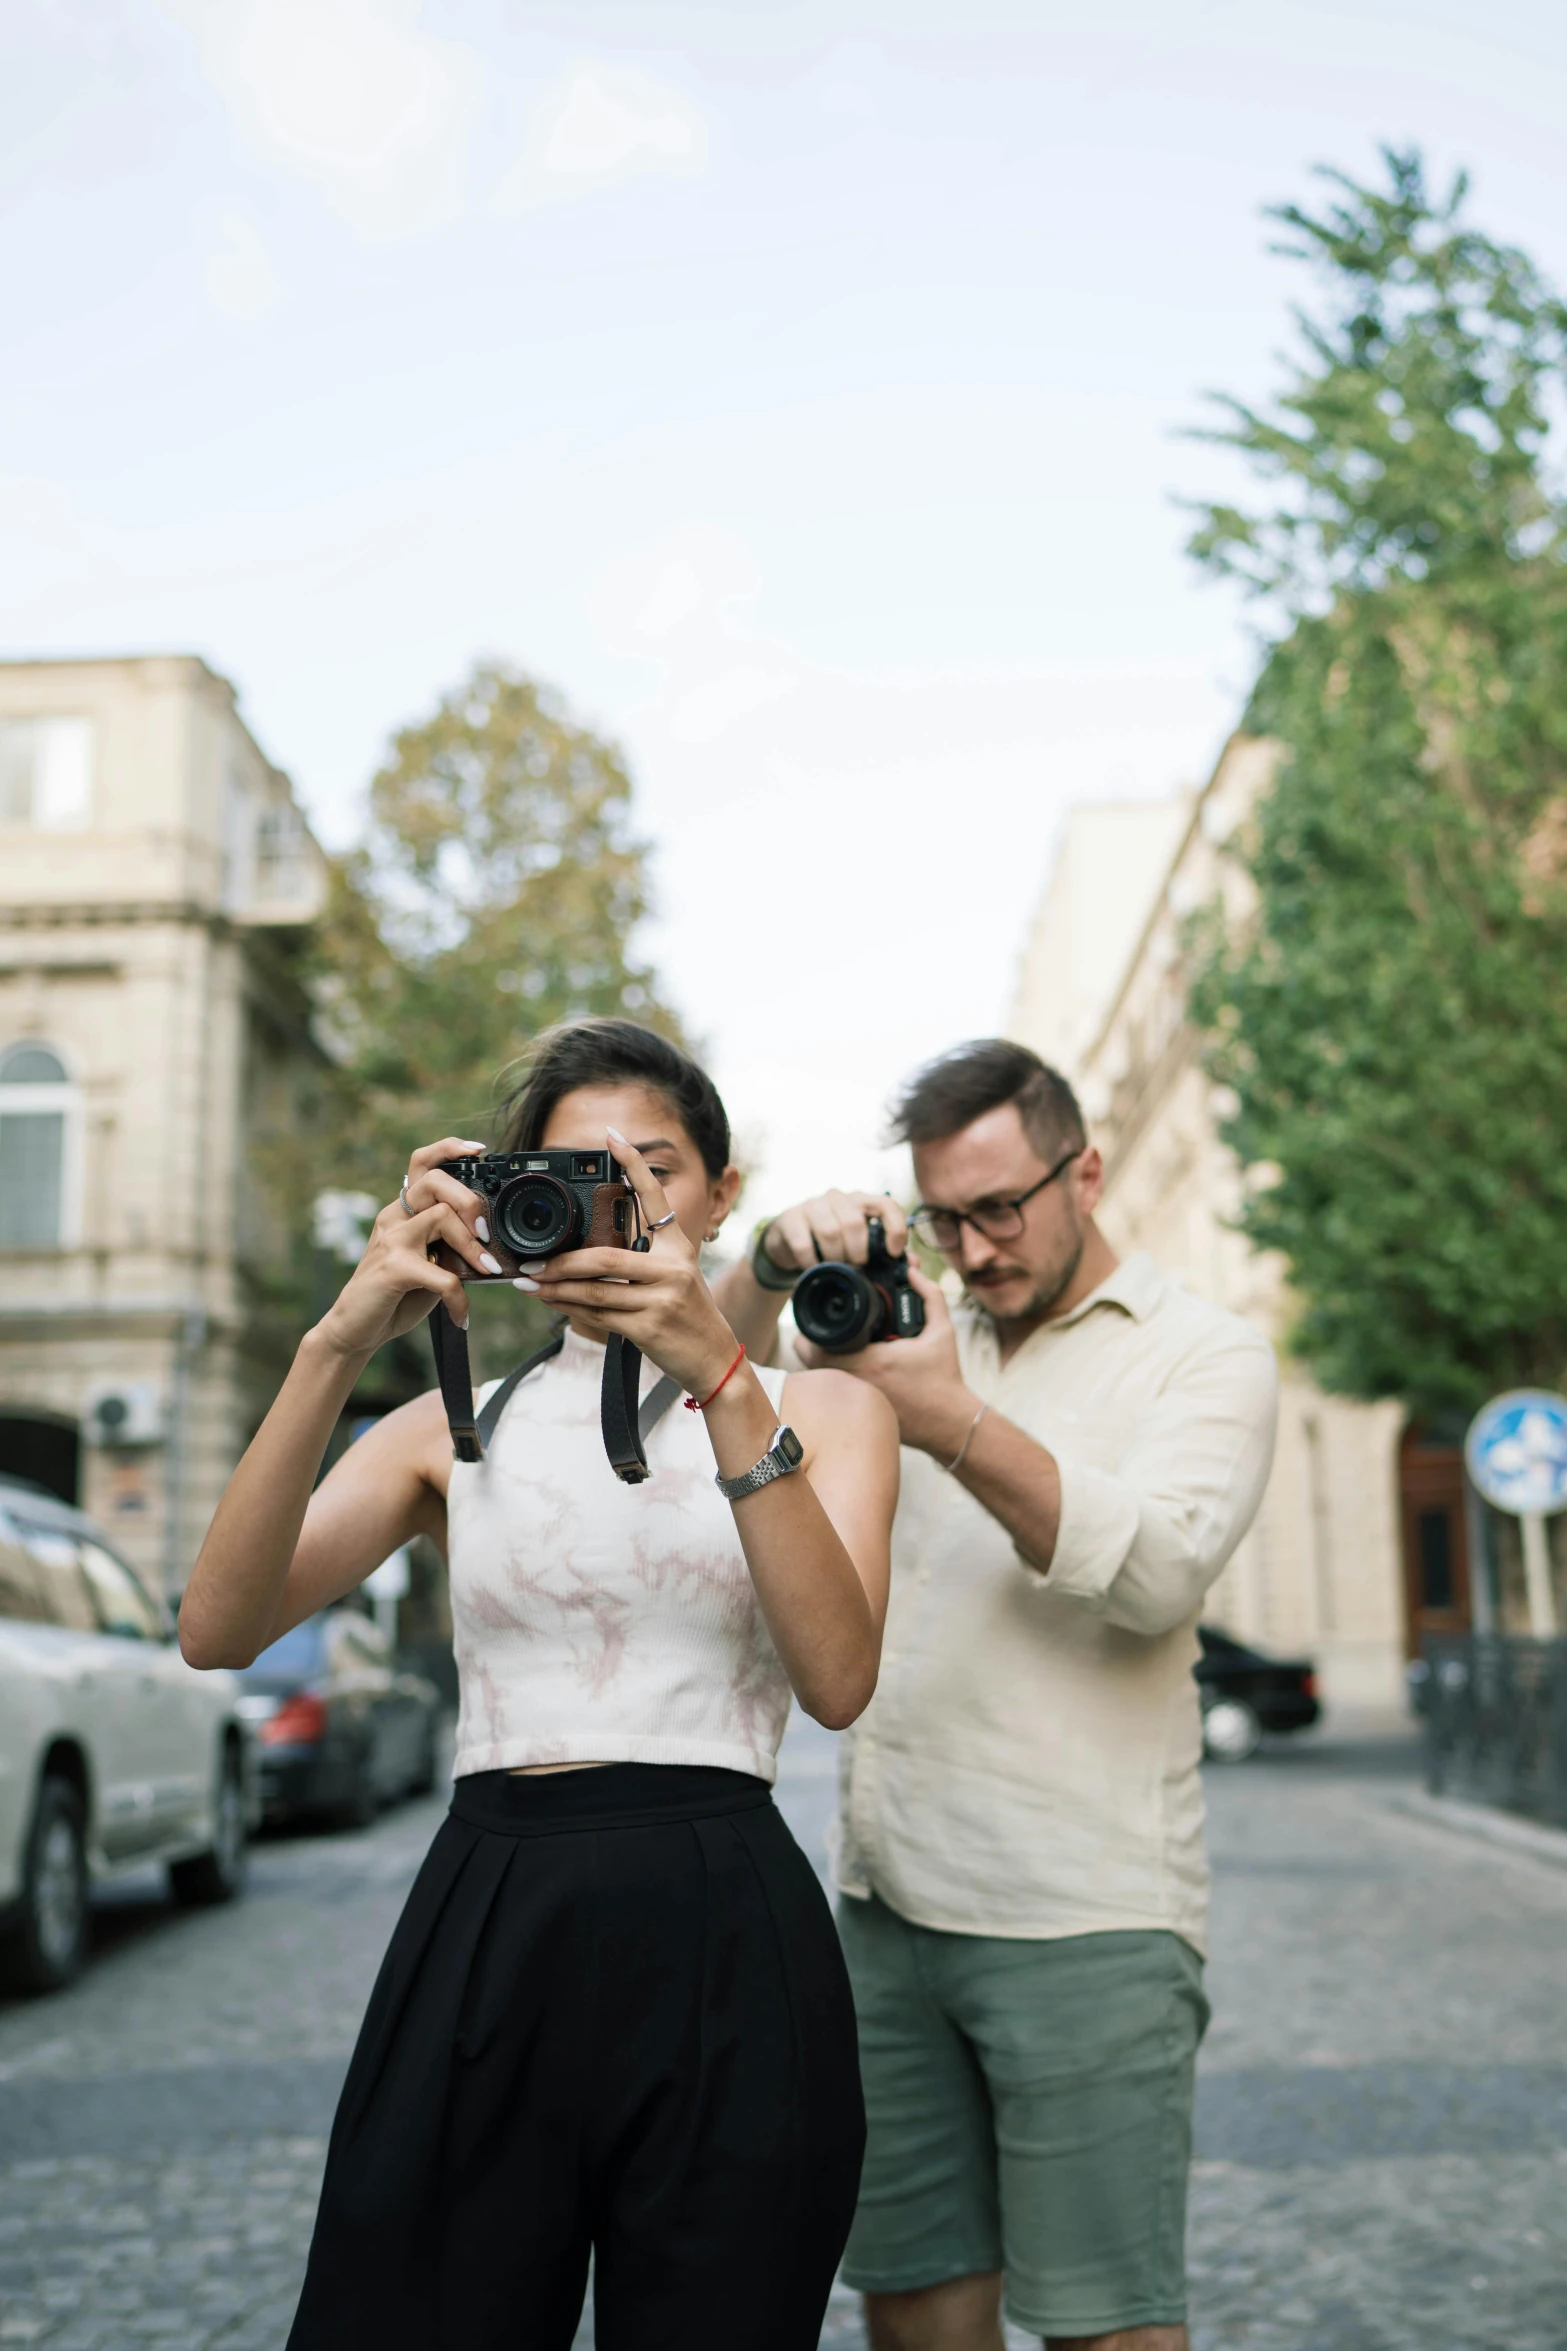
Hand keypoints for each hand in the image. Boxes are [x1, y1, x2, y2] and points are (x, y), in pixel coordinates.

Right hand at [316, 1137, 497, 1357]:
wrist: (355, 1328)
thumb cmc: (395, 1294)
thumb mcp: (427, 1262)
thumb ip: (449, 1244)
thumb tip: (491, 1241)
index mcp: (403, 1211)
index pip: (422, 1163)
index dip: (449, 1149)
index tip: (478, 1150)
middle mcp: (394, 1217)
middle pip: (436, 1182)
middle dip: (470, 1202)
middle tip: (485, 1233)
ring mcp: (392, 1240)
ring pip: (442, 1217)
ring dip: (472, 1246)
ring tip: (485, 1270)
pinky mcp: (394, 1268)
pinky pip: (443, 1275)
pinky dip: (458, 1297)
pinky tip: (461, 1314)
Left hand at [516, 1128, 739, 1395]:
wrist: (714, 1360)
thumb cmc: (688, 1316)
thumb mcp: (675, 1278)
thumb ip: (642, 1260)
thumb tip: (587, 1253)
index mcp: (678, 1248)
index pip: (654, 1197)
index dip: (633, 1165)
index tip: (611, 1136)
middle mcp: (672, 1268)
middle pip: (604, 1258)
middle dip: (561, 1261)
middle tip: (531, 1261)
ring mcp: (661, 1299)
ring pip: (594, 1290)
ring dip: (555, 1287)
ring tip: (529, 1281)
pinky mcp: (649, 1328)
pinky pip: (599, 1316)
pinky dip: (569, 1309)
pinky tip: (551, 1302)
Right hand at [761, 1188, 907, 1272]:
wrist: (788, 1244)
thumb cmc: (831, 1245)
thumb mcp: (858, 1247)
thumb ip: (885, 1255)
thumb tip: (913, 1264)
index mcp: (860, 1202)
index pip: (886, 1204)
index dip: (895, 1228)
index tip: (893, 1253)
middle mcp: (837, 1198)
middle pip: (854, 1222)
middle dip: (857, 1251)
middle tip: (856, 1267)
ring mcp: (811, 1205)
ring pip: (830, 1230)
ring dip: (835, 1257)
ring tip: (836, 1269)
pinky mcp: (789, 1218)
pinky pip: (803, 1243)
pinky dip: (812, 1262)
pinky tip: (815, 1269)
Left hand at [793, 1263, 976, 1459]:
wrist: (950, 1422)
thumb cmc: (945, 1377)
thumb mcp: (942, 1331)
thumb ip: (930, 1296)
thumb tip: (910, 1271)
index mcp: (871, 1361)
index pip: (816, 1348)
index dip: (809, 1334)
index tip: (816, 1323)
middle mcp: (858, 1383)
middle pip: (810, 1364)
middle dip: (811, 1346)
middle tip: (822, 1333)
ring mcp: (855, 1402)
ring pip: (820, 1381)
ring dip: (821, 1364)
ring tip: (832, 1349)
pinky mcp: (858, 1414)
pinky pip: (833, 1396)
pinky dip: (833, 1382)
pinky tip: (845, 1371)